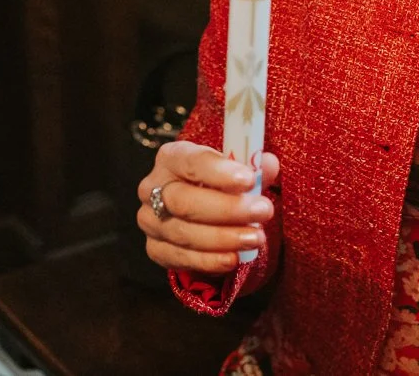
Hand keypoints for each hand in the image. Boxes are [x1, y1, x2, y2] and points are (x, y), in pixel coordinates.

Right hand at [137, 141, 280, 275]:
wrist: (199, 209)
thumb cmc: (217, 183)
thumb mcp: (234, 169)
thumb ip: (252, 168)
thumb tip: (268, 165)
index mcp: (171, 158)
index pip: (190, 161)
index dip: (219, 171)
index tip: (248, 180)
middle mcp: (153, 188)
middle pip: (184, 201)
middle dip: (228, 209)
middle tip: (263, 211)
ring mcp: (150, 221)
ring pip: (184, 233)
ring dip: (224, 238)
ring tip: (256, 238)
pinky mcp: (155, 249)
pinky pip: (181, 258)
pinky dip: (209, 260)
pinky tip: (233, 258)